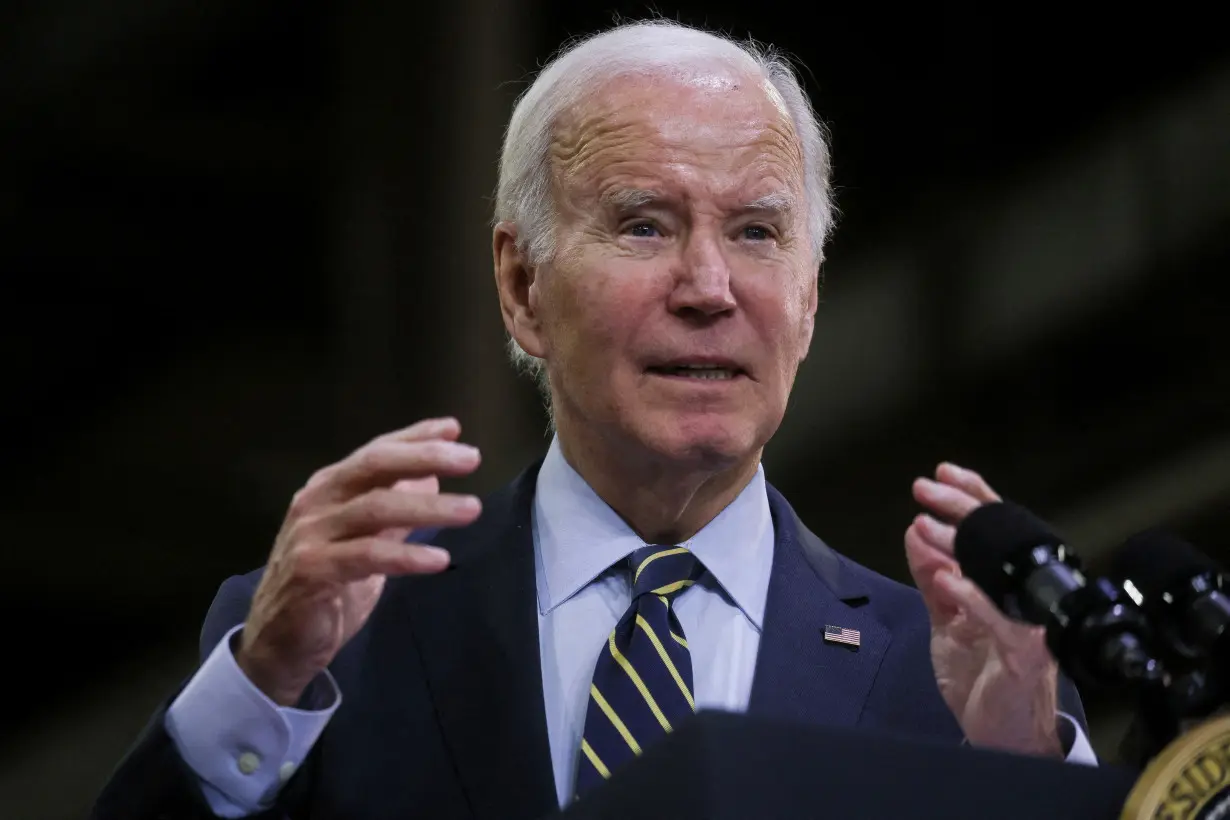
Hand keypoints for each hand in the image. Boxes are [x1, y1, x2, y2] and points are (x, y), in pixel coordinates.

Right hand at [237, 417, 482, 705]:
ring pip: (376, 508)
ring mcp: (311, 534)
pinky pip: (367, 556)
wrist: (278, 644)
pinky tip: (439, 559)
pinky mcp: (312, 570)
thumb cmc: (325, 588)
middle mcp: (317, 502)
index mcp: (330, 488)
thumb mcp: (365, 542)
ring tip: (471, 509)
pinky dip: (406, 556)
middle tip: (471, 459)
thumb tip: (432, 474)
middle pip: (374, 466)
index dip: (415, 437)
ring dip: (428, 506)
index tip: (454, 429)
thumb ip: (393, 511)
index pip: (376, 452)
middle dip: (425, 457)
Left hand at [905, 463, 1062, 756]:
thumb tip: (916, 533)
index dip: (973, 498)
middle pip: (999, 541)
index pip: (994, 532)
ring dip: (958, 546)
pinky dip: (972, 597)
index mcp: (1007, 587)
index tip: (944, 472)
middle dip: (962, 508)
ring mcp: (1028, 625)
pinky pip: (1001, 620)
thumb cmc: (983, 677)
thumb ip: (933, 580)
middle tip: (927, 486)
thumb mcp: (948, 621)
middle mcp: (1022, 599)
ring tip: (923, 524)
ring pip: (996, 574)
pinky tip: (946, 579)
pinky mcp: (1025, 655)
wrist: (1004, 738)